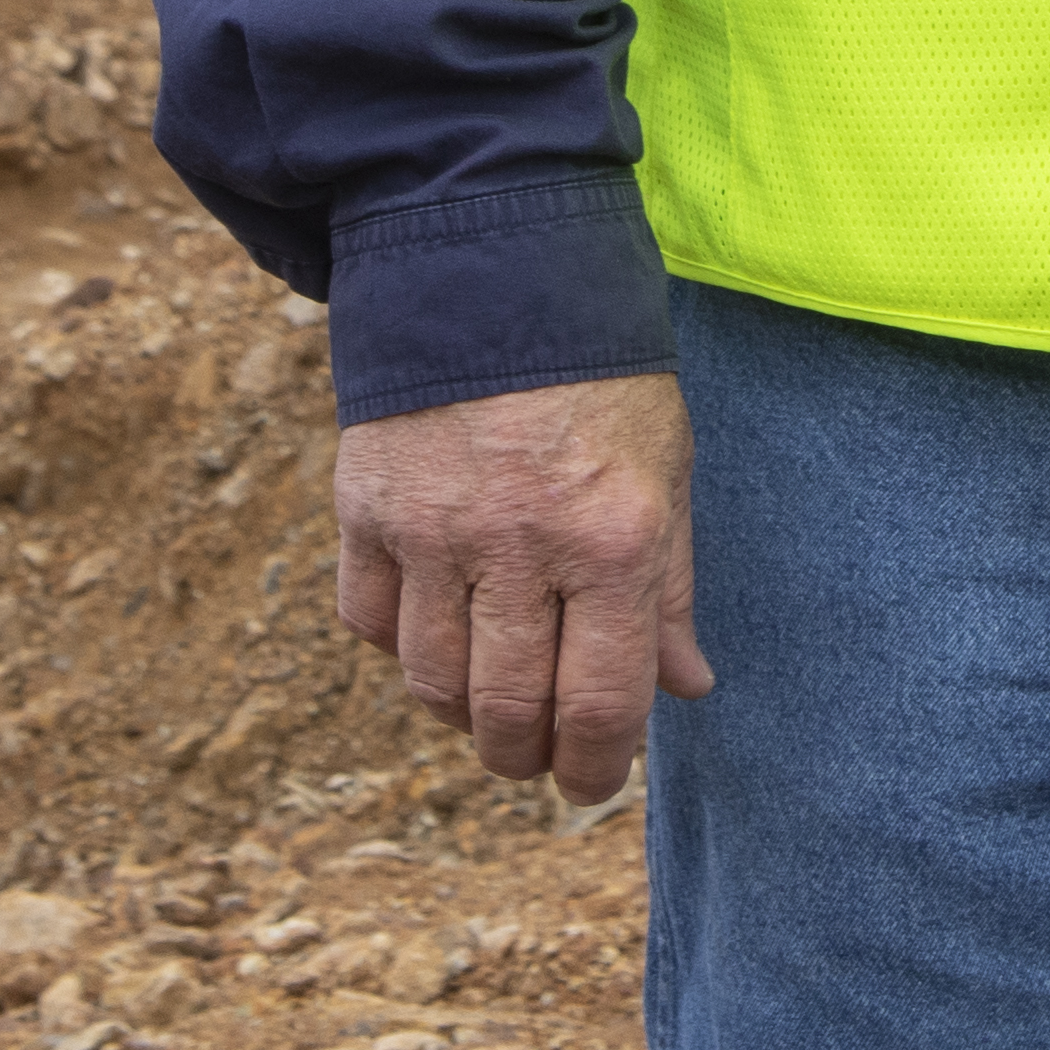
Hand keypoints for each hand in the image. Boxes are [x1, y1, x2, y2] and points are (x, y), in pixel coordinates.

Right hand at [328, 369, 710, 804]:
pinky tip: (433, 627)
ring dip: (462, 713)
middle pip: (508, 713)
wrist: (494, 266)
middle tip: (536, 755)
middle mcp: (520, 545)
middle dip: (524, 756)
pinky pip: (369, 623)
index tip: (590, 782)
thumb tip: (684, 689)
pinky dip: (398, 646)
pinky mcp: (365, 508)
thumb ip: (670, 588)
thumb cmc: (601, 374)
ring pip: (431, 683)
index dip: (595, 769)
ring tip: (487, 700)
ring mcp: (433, 530)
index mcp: (614, 539)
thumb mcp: (667, 469)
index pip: (601, 704)